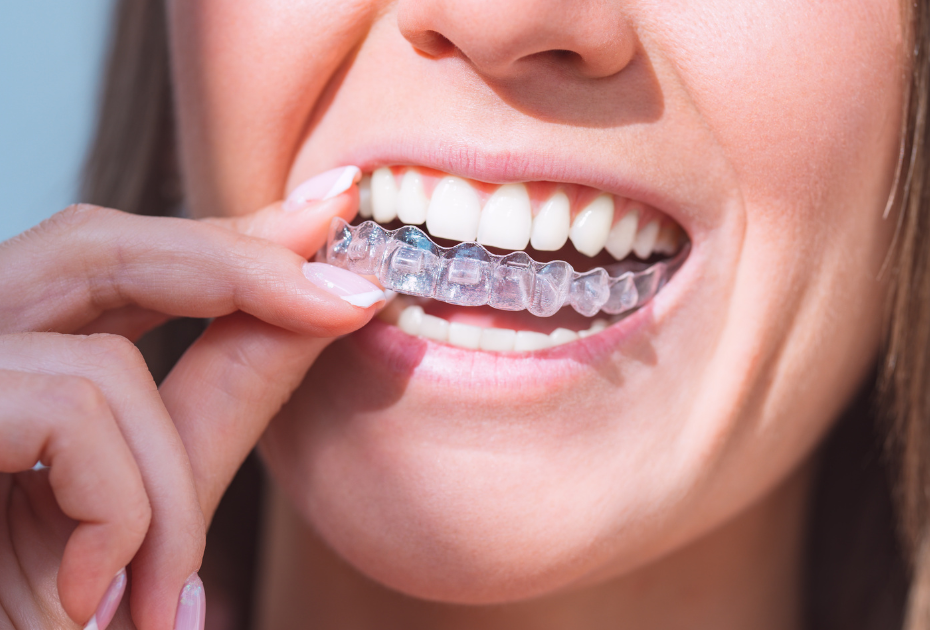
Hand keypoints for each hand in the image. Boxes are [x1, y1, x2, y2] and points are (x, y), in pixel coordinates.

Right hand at [0, 168, 379, 628]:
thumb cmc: (68, 617)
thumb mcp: (147, 505)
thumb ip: (220, 398)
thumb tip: (325, 301)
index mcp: (6, 368)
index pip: (117, 259)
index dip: (227, 236)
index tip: (330, 212)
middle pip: (94, 248)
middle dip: (239, 267)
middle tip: (350, 296)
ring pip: (101, 358)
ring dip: (167, 484)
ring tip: (162, 588)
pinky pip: (72, 412)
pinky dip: (119, 508)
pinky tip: (94, 591)